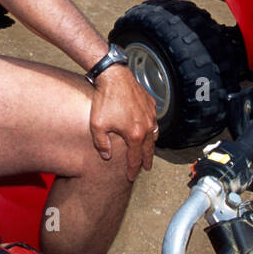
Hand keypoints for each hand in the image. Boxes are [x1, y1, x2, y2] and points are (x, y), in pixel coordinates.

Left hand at [88, 64, 155, 180]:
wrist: (114, 77)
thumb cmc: (105, 100)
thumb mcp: (98, 125)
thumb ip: (102, 144)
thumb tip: (106, 156)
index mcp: (135, 134)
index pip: (135, 158)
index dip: (133, 169)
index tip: (130, 176)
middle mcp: (147, 126)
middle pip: (149, 149)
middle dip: (146, 160)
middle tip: (146, 168)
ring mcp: (151, 114)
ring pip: (154, 134)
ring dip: (151, 144)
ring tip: (148, 150)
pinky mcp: (150, 103)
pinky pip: (154, 119)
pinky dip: (152, 127)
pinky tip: (148, 127)